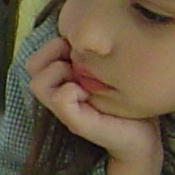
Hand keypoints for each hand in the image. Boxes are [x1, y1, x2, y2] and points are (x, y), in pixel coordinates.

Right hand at [26, 35, 162, 174]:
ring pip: (37, 83)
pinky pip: (60, 98)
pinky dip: (73, 89)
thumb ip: (90, 57)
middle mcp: (57, 97)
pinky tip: (91, 93)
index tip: (80, 50)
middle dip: (54, 54)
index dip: (53, 46)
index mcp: (62, 83)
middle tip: (80, 61)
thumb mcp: (106, 72)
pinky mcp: (77, 124)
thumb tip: (82, 34)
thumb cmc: (127, 103)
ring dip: (60, 72)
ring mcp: (64, 113)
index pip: (36, 58)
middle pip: (31, 67)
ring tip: (83, 78)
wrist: (143, 139)